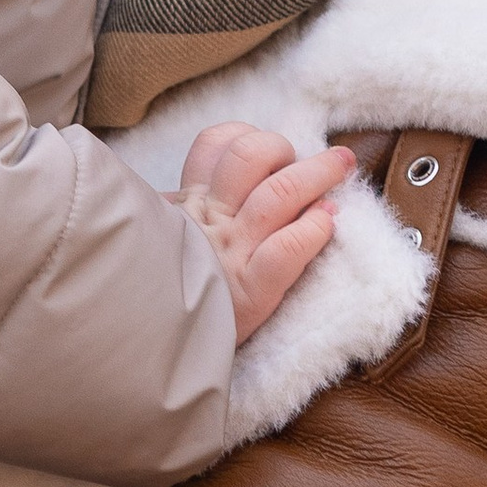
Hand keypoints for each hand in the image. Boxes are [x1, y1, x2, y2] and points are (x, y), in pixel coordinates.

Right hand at [174, 124, 353, 342]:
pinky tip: (328, 222)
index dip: (247, 136)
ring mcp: (231, 255)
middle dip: (288, 148)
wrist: (143, 349)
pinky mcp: (249, 294)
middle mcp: (211, 222)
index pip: (214, 145)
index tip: (268, 149)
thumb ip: (173, 215)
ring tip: (342, 166)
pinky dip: (311, 231)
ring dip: (318, 174)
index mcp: (190, 206)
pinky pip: (285, 252)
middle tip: (319, 158)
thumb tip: (189, 193)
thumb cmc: (156, 296)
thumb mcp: (157, 242)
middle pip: (250, 157)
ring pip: (278, 194)